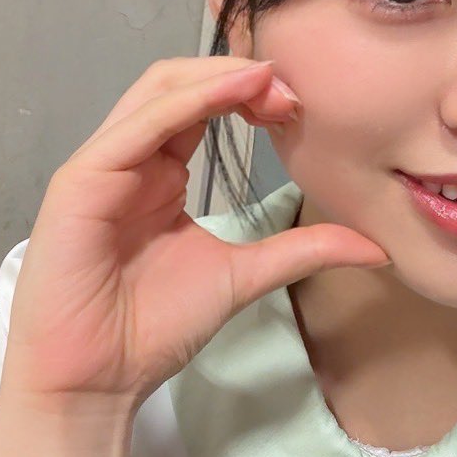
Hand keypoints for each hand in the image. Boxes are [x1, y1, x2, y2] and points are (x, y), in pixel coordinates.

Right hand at [0, 56, 390, 420]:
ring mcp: (103, 165)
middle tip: (292, 90)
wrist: (95, 380)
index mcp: (160, 174)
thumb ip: (301, 251)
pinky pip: (138, 127)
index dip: (252, 94)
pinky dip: (188, 101)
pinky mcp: (82, 180)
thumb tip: (375, 247)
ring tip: (269, 80)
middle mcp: (130, 159)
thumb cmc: (150, 330)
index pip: (202, 105)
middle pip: (178, 82)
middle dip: (238, 76)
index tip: (301, 106)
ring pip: (157, 89)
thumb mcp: (243, 276)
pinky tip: (231, 94)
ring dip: (216, 76)